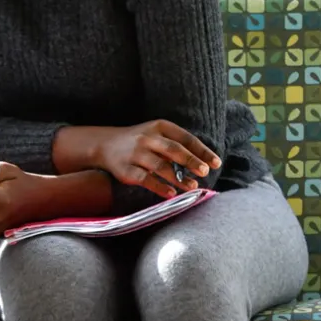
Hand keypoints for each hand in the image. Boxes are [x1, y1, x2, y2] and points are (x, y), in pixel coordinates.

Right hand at [94, 121, 220, 198]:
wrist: (104, 145)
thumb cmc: (139, 141)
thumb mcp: (156, 134)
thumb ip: (176, 145)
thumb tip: (203, 163)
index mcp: (159, 127)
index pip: (185, 138)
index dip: (202, 151)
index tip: (216, 163)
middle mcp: (147, 138)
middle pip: (173, 150)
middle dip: (191, 161)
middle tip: (205, 171)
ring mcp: (135, 154)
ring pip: (160, 166)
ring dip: (178, 177)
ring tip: (193, 186)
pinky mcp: (126, 169)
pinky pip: (145, 179)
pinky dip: (159, 187)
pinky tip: (171, 193)